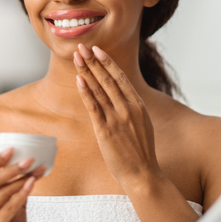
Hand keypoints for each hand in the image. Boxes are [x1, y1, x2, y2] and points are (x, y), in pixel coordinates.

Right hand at [0, 149, 44, 221]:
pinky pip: (9, 207)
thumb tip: (31, 171)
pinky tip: (31, 186)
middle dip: (11, 168)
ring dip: (21, 181)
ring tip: (36, 173)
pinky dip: (21, 195)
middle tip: (29, 160)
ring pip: (2, 193)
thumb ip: (17, 191)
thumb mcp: (14, 207)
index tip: (12, 149)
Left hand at [73, 43, 160, 187]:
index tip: (97, 49)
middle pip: (108, 79)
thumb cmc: (140, 153)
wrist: (143, 175)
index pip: (120, 78)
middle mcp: (128, 109)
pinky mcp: (105, 130)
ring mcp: (117, 119)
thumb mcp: (142, 125)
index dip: (107, 62)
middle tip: (82, 46)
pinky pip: (94, 107)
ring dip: (87, 71)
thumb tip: (121, 98)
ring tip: (77, 57)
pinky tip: (79, 80)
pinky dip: (86, 92)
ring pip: (99, 89)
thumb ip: (132, 110)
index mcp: (138, 106)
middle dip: (93, 61)